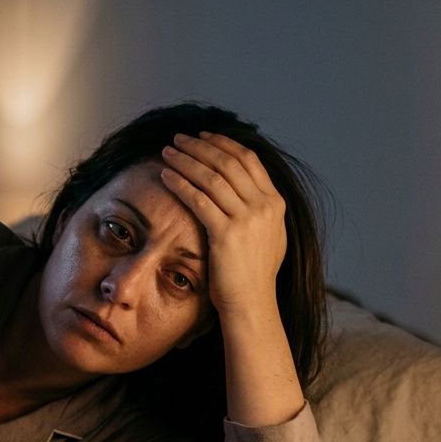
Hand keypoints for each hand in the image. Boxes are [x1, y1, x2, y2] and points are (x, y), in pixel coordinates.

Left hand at [159, 132, 286, 318]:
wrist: (252, 304)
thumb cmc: (253, 275)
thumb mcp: (268, 236)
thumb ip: (259, 211)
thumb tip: (247, 191)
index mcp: (275, 202)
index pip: (248, 160)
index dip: (223, 144)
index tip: (203, 137)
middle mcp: (264, 206)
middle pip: (227, 163)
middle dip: (200, 146)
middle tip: (178, 139)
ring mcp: (247, 219)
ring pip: (211, 177)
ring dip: (186, 160)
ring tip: (166, 152)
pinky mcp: (226, 233)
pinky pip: (198, 199)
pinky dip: (180, 183)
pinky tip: (165, 175)